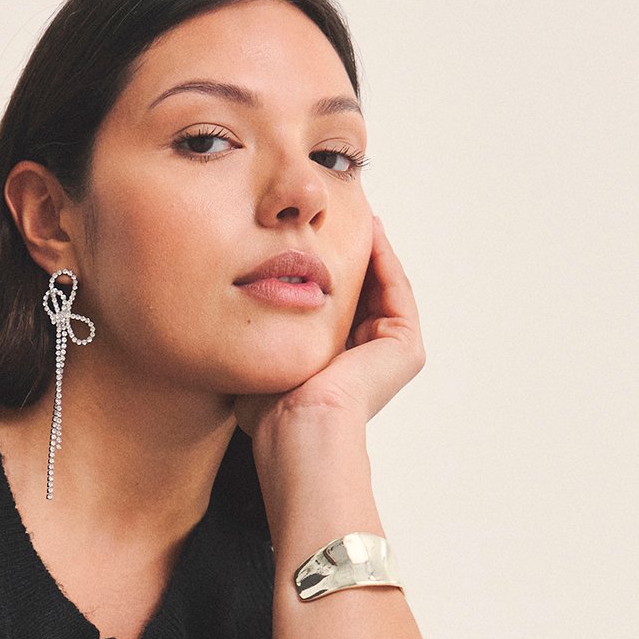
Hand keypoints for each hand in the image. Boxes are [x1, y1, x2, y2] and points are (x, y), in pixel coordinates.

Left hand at [234, 214, 425, 447]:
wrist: (298, 426)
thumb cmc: (270, 409)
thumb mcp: (262, 359)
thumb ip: (260, 337)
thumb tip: (233, 315)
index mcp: (338, 368)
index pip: (335, 309)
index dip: (324, 272)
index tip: (308, 239)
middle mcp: (368, 362)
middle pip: (362, 294)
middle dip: (351, 254)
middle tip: (337, 213)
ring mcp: (391, 355)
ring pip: (381, 287)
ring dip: (370, 249)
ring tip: (355, 212)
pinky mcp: (405, 347)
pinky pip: (395, 288)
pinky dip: (384, 257)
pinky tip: (368, 228)